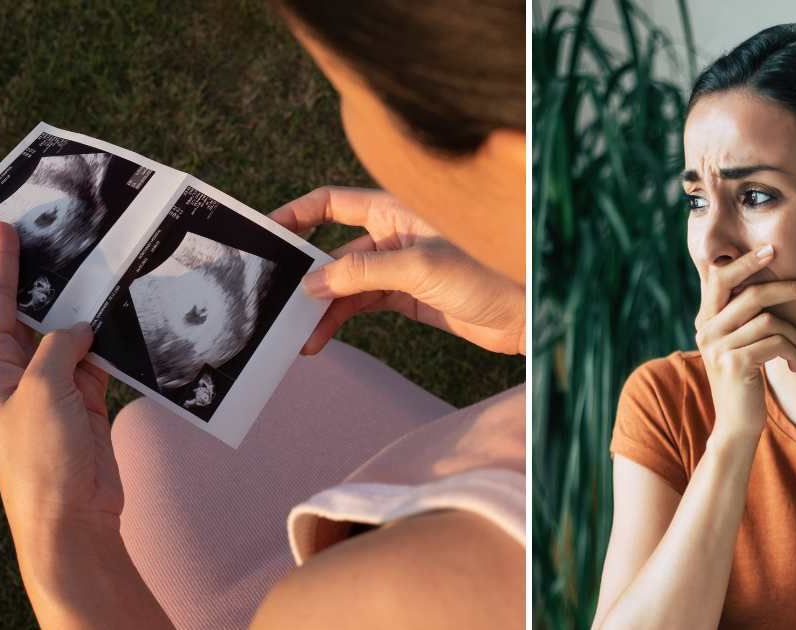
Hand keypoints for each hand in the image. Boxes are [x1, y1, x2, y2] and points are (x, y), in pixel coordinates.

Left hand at [0, 222, 119, 536]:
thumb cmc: (41, 456)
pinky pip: (97, 362)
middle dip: (47, 282)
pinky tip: (125, 323)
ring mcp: (53, 389)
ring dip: (86, 314)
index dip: (1, 266)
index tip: (4, 228)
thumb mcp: (42, 389)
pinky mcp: (84, 403)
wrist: (71, 515)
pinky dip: (111, 346)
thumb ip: (60, 347)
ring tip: (104, 273)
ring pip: (70, 337)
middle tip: (65, 241)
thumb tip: (80, 328)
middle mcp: (17, 374)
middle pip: (33, 316)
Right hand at [270, 187, 524, 354]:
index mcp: (396, 209)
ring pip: (345, 283)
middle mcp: (393, 234)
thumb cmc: (487, 273)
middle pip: (333, 248)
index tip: (266, 234)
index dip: (298, 214)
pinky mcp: (408, 296)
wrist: (528, 312)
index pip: (334, 202)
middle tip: (273, 298)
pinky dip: (339, 319)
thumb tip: (313, 284)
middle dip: (304, 273)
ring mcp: (399, 266)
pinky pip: (361, 304)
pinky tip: (320, 337)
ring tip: (298, 336)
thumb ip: (364, 273)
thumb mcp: (420, 267)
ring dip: (321, 308)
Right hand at [694, 244, 795, 441]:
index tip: (773, 249)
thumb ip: (745, 317)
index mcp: (706, 319)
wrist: (735, 424)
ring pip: (770, 320)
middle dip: (790, 286)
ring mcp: (718, 346)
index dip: (745, 261)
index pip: (720, 277)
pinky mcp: (734, 363)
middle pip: (751, 293)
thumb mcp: (740, 344)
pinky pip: (775, 343)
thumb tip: (776, 285)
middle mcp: (706, 329)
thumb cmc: (745, 380)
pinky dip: (794, 351)